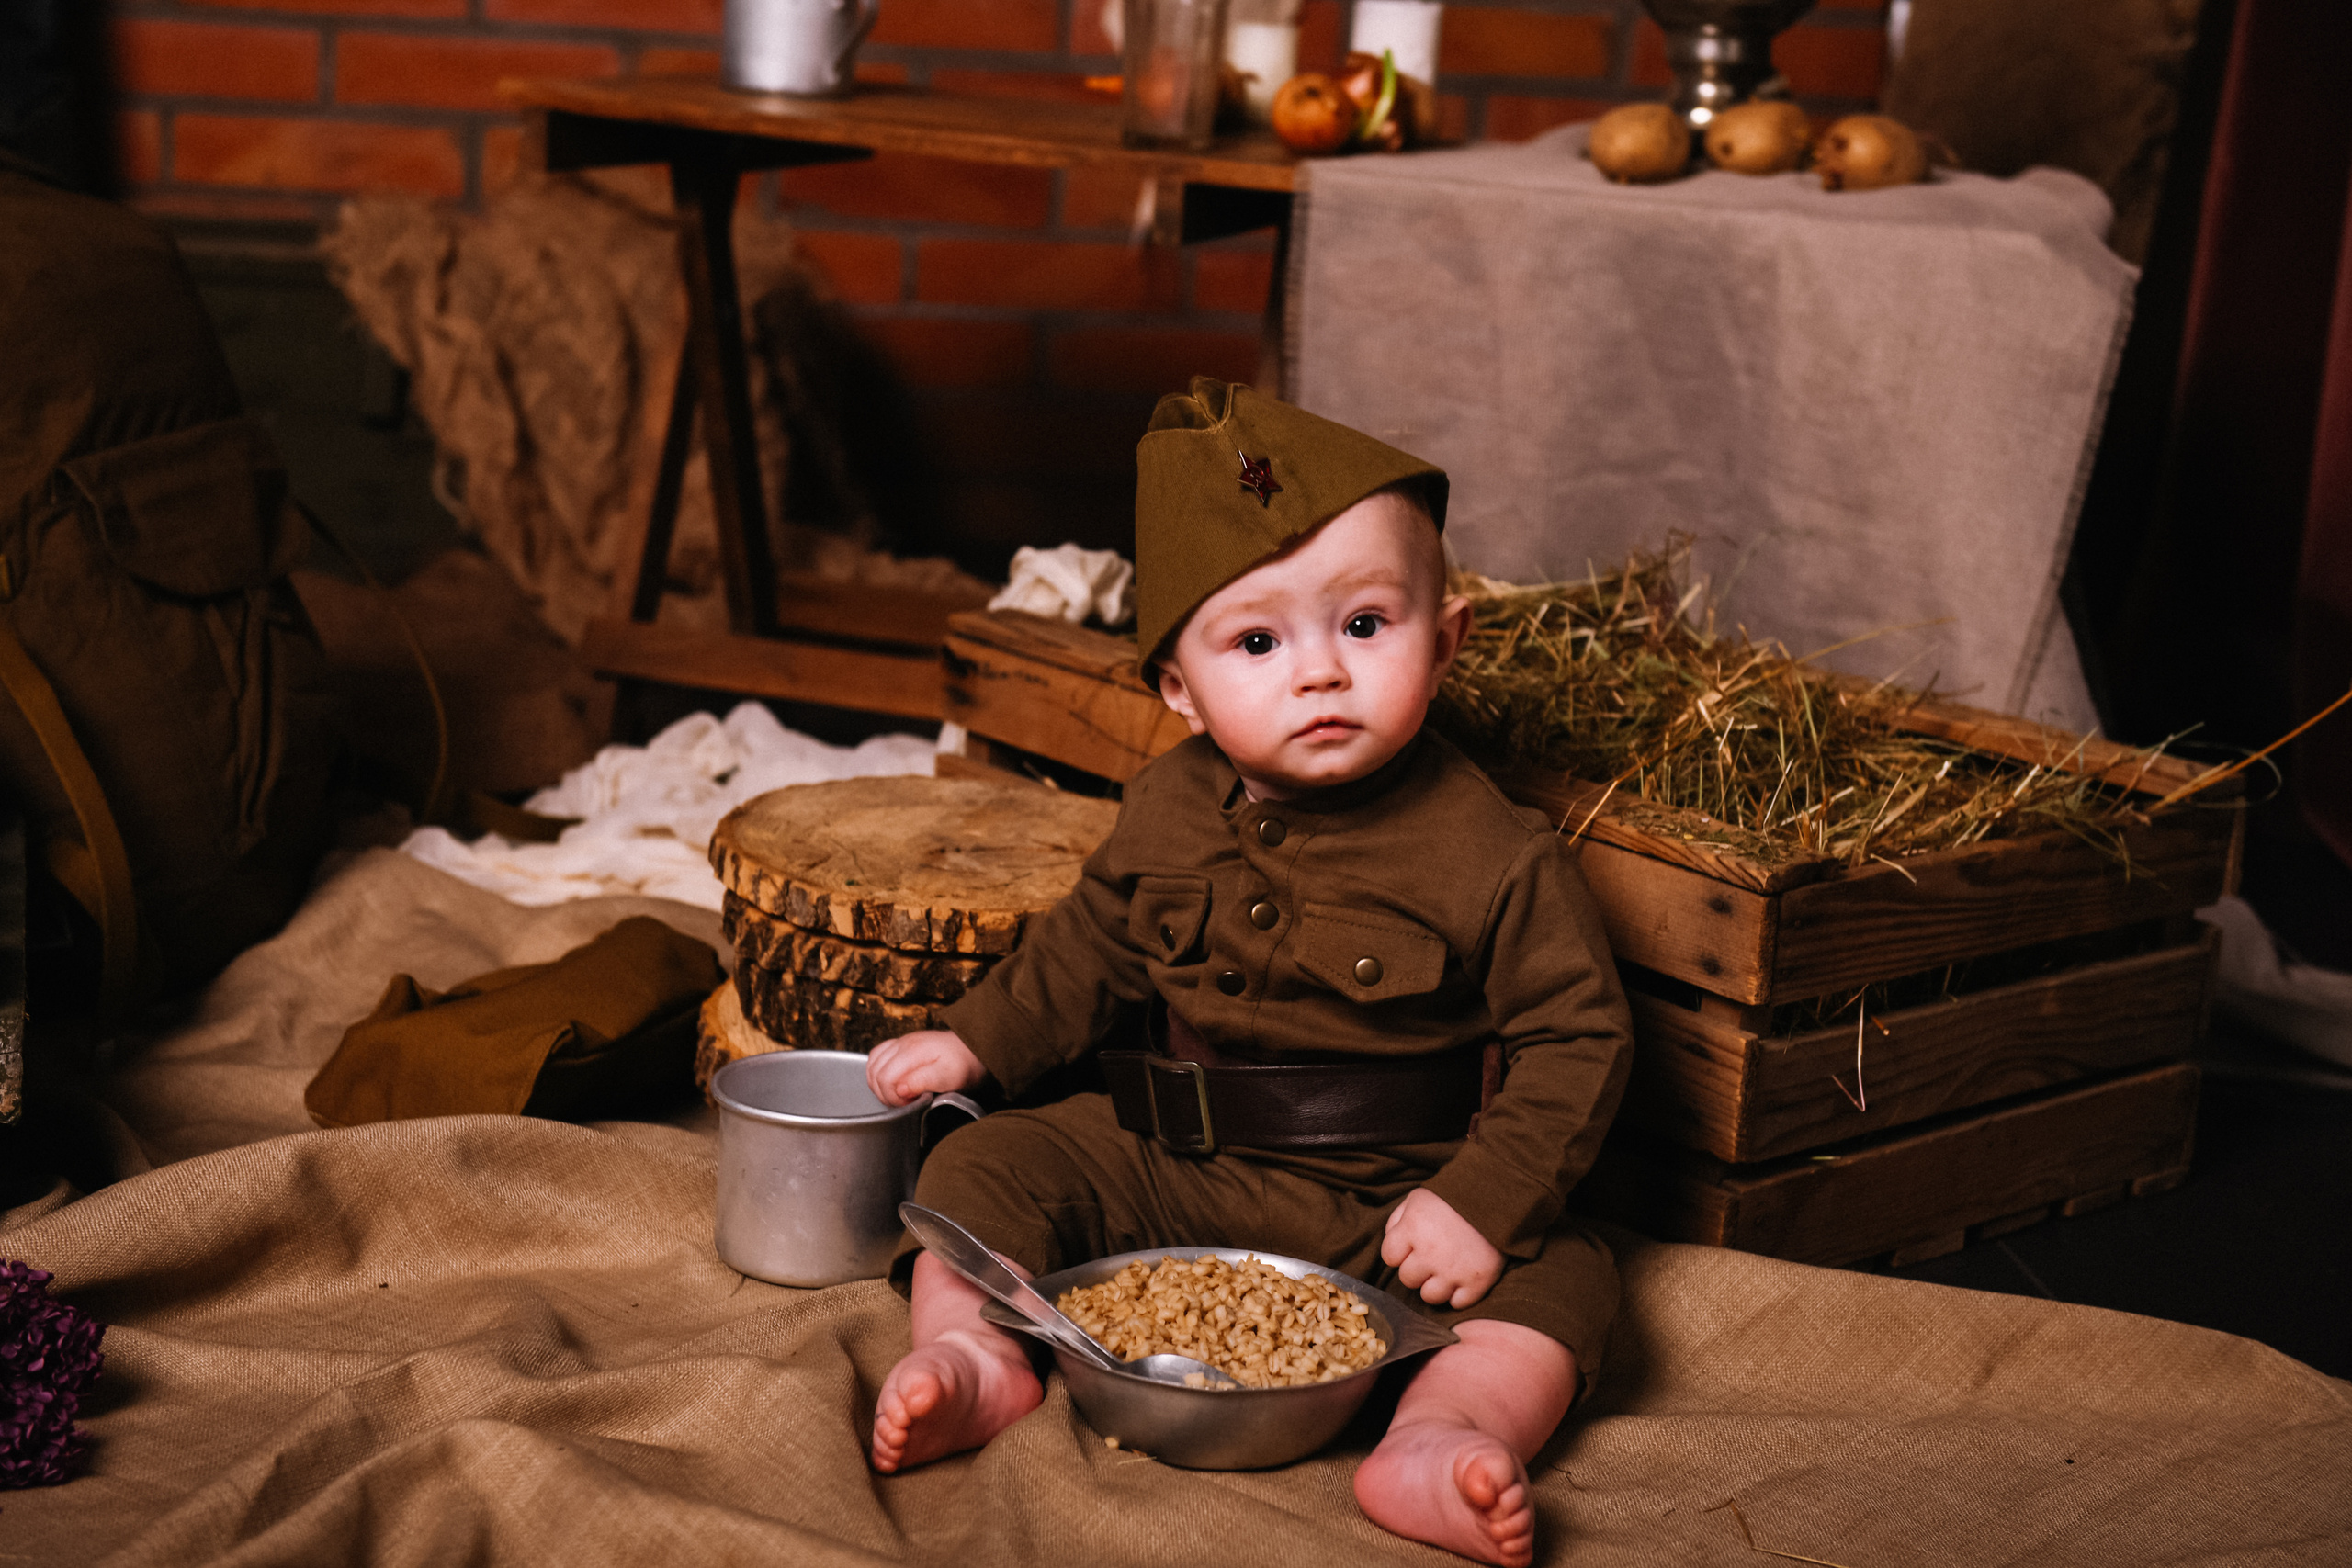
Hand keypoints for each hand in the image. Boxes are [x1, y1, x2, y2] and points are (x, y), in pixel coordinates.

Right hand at [866, 1029, 986, 1107]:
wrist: (976, 1050)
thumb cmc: (965, 1065)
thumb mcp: (949, 1077)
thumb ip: (923, 1081)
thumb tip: (899, 1089)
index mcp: (912, 1051)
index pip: (884, 1079)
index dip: (893, 1098)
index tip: (910, 1103)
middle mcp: (903, 1043)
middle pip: (875, 1073)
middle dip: (886, 1094)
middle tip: (906, 1101)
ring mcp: (901, 1043)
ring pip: (872, 1065)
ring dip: (880, 1085)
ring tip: (900, 1094)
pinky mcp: (901, 1045)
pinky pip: (877, 1057)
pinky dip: (878, 1072)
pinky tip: (893, 1082)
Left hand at [1380, 1188, 1503, 1309]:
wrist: (1498, 1197)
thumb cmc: (1453, 1198)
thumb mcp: (1418, 1198)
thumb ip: (1398, 1220)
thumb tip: (1391, 1242)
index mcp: (1412, 1229)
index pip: (1389, 1256)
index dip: (1400, 1251)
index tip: (1413, 1244)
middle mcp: (1430, 1253)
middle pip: (1408, 1279)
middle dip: (1417, 1268)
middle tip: (1433, 1255)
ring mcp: (1454, 1271)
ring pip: (1430, 1296)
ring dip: (1436, 1285)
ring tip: (1447, 1268)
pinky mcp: (1478, 1282)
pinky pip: (1458, 1303)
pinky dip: (1460, 1293)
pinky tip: (1463, 1277)